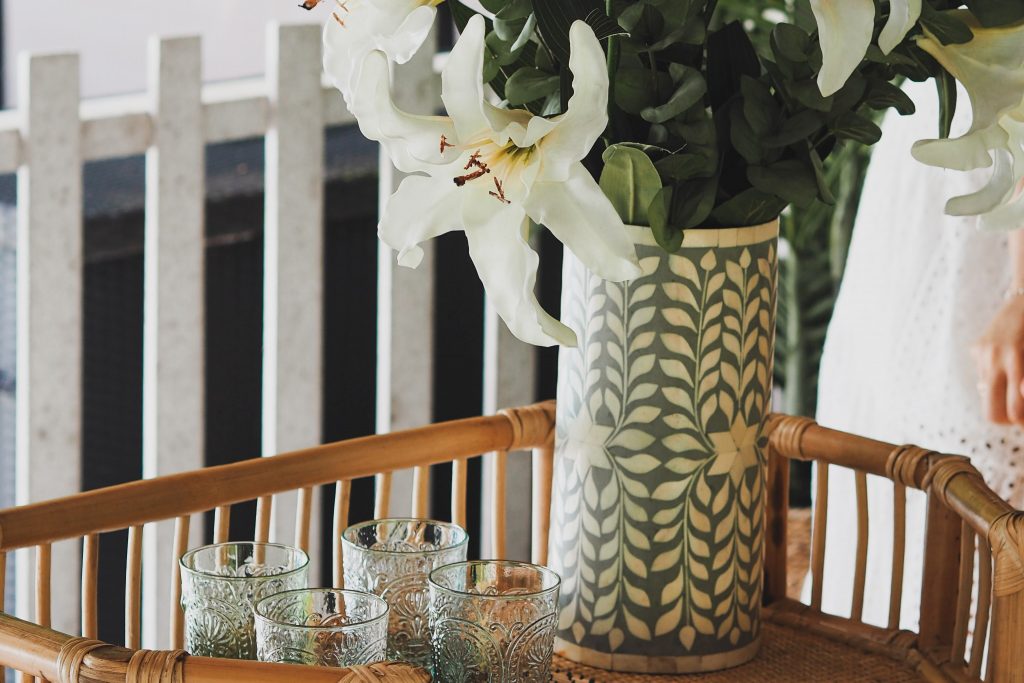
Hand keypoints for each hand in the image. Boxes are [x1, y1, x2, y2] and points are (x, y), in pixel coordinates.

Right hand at [973, 294, 1023, 424]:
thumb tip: (1020, 394)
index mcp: (1015, 359)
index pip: (1012, 410)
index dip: (1020, 421)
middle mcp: (994, 360)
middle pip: (991, 412)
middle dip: (1006, 419)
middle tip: (1019, 414)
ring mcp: (982, 354)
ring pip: (987, 393)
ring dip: (1002, 394)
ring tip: (1015, 381)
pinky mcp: (976, 348)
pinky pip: (983, 374)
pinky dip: (996, 376)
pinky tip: (1007, 362)